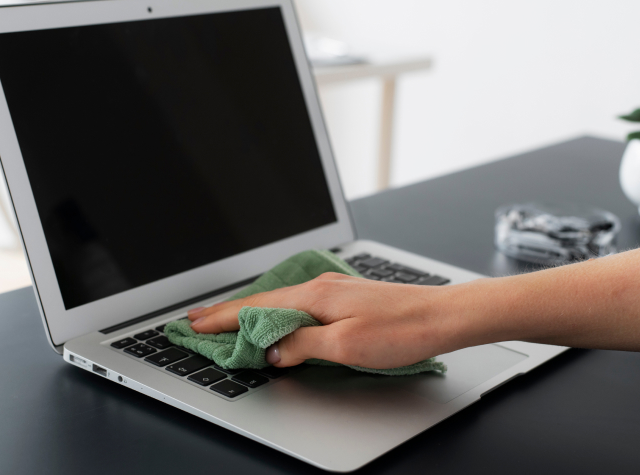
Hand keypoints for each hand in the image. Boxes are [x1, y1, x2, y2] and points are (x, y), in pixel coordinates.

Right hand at [186, 273, 475, 368]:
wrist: (443, 316)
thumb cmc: (401, 329)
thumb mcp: (346, 346)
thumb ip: (303, 346)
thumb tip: (272, 351)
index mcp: (314, 297)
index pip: (256, 308)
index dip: (223, 318)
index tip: (196, 324)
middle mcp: (320, 288)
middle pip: (263, 300)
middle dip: (228, 311)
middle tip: (198, 319)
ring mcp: (333, 291)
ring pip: (280, 301)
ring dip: (251, 312)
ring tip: (227, 319)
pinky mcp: (346, 299)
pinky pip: (298, 305)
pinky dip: (276, 312)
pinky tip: (275, 318)